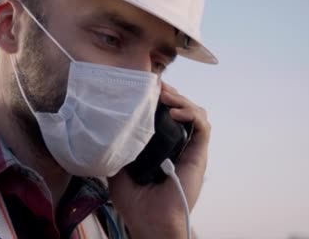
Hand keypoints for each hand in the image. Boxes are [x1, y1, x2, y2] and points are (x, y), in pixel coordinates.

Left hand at [108, 82, 210, 237]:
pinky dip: (192, 113)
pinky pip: (203, 126)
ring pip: (194, 112)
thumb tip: (105, 128)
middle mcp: (177, 145)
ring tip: (165, 96)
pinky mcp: (199, 155)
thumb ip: (116, 150)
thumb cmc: (136, 203)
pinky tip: (175, 112)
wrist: (151, 222)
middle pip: (181, 109)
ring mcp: (189, 149)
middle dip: (170, 93)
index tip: (143, 88)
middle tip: (155, 86)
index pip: (164, 115)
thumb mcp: (117, 170)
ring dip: (181, 99)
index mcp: (160, 147)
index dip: (158, 99)